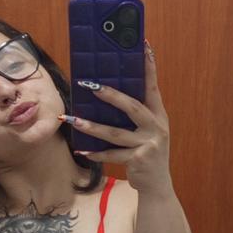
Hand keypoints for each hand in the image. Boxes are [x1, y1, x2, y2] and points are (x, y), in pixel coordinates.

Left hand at [64, 43, 171, 196]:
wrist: (158, 185)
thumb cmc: (147, 153)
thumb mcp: (148, 131)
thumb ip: (135, 114)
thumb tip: (106, 92)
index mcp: (158, 116)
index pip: (153, 87)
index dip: (149, 67)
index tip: (144, 46)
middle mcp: (156, 128)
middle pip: (133, 107)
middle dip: (111, 95)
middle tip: (91, 85)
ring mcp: (148, 144)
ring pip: (115, 133)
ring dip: (92, 127)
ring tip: (74, 120)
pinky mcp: (137, 160)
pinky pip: (112, 155)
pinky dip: (96, 153)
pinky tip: (82, 150)